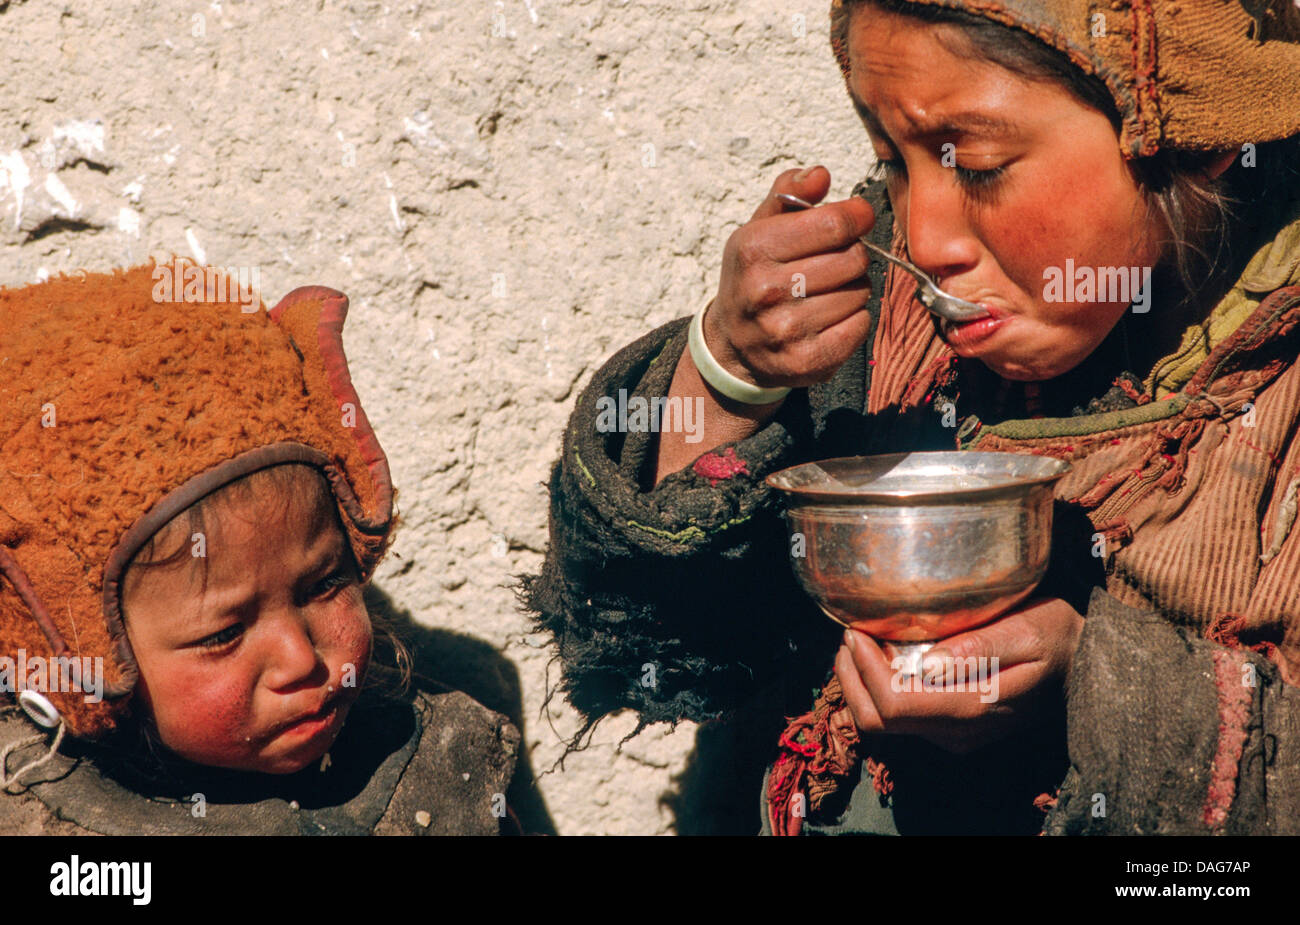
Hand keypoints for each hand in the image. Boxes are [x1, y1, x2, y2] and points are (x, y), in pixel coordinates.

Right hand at [705, 165, 875, 389]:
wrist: (733, 344)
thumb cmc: (755, 275)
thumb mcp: (759, 228)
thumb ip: (789, 193)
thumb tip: (821, 174)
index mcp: (753, 249)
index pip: (834, 223)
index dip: (856, 216)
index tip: (858, 217)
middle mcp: (765, 291)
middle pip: (853, 259)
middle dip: (852, 255)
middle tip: (835, 262)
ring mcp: (785, 330)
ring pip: (860, 293)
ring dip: (853, 289)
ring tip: (827, 291)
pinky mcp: (805, 361)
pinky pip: (860, 326)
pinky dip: (854, 319)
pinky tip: (830, 317)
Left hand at [832, 597, 1084, 753]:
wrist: (1084, 663)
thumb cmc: (1055, 635)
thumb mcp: (1027, 630)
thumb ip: (980, 649)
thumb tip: (928, 664)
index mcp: (974, 708)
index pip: (896, 706)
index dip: (865, 671)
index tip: (857, 632)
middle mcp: (958, 731)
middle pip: (878, 722)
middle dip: (852, 678)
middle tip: (849, 635)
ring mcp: (953, 734)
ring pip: (882, 724)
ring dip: (859, 684)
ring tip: (857, 641)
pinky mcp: (950, 727)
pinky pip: (899, 718)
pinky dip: (877, 688)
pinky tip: (879, 656)